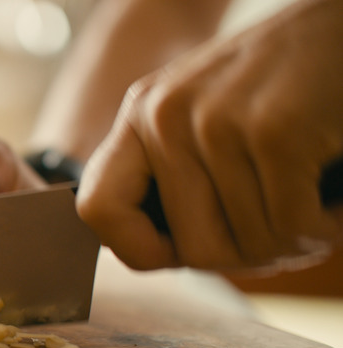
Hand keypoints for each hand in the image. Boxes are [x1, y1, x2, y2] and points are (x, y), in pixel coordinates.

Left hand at [76, 0, 342, 271]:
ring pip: (249, 245)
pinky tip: (331, 204)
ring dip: (292, 243)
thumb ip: (174, 175)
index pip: (96, 211)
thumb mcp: (203, 117)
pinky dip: (324, 229)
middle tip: (282, 233)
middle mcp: (165, 116)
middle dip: (249, 258)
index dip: (136, 250)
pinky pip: (292, 227)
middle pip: (194, 250)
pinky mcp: (274, 129)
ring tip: (310, 206)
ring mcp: (215, 121)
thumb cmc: (279, 85)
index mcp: (140, 118)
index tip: (179, 252)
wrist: (341, 24)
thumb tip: (155, 253)